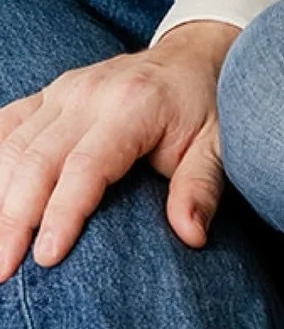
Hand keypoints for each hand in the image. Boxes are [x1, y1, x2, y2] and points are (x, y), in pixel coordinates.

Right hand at [0, 20, 237, 279]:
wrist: (192, 56)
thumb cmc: (205, 105)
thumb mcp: (217, 143)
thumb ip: (202, 187)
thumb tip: (191, 235)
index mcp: (134, 105)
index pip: (87, 165)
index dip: (63, 213)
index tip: (45, 260)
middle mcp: (91, 93)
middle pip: (37, 160)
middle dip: (14, 219)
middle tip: (3, 272)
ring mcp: (65, 89)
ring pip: (12, 145)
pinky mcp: (49, 93)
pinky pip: (6, 124)